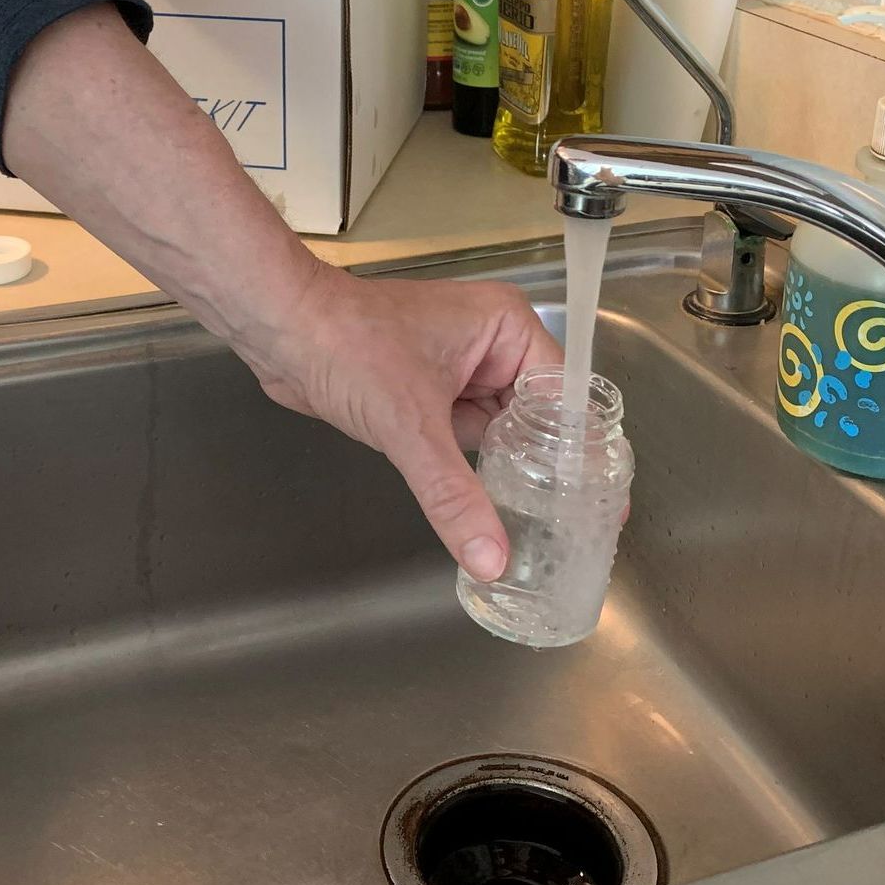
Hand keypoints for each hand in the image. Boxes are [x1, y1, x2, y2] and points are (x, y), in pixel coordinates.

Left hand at [1, 7, 560, 579]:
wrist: (279, 330)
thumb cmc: (346, 343)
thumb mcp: (411, 426)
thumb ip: (455, 494)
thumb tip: (491, 555)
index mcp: (506, 328)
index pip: (564, 396)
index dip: (584, 451)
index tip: (605, 499)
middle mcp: (490, 345)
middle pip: (538, 418)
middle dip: (549, 470)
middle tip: (577, 527)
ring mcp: (458, 369)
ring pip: (500, 433)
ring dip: (509, 475)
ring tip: (541, 531)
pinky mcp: (427, 394)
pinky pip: (464, 440)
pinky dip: (471, 474)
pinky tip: (489, 515)